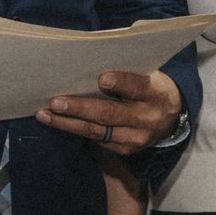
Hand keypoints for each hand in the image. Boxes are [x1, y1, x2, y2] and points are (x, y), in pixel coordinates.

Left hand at [38, 69, 181, 151]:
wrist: (170, 120)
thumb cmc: (150, 89)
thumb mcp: (149, 76)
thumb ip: (127, 72)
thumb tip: (90, 65)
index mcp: (156, 94)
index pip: (138, 87)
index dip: (121, 83)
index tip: (102, 78)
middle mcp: (147, 119)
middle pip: (110, 114)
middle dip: (81, 108)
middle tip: (56, 102)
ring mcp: (135, 138)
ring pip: (97, 131)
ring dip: (68, 123)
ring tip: (45, 114)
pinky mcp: (124, 149)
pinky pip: (95, 139)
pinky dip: (74, 129)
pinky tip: (57, 122)